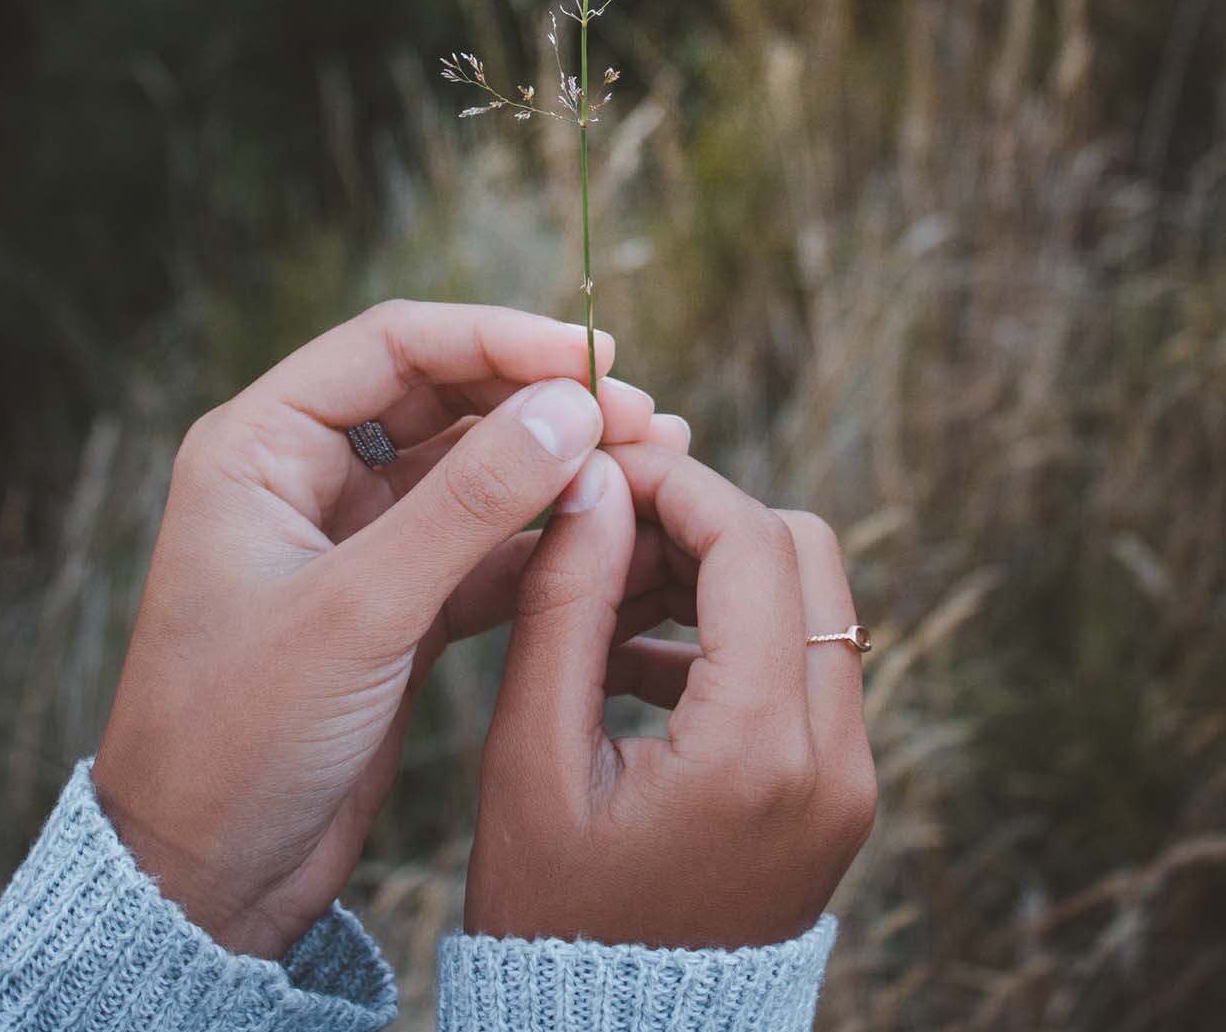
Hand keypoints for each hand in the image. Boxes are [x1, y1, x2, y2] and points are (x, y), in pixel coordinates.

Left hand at [92, 301, 688, 959]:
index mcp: (260, 446)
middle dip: (539, 399)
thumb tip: (571, 407)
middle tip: (640, 413)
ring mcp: (351, 541)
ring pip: (469, 469)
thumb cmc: (239, 737)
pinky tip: (612, 535)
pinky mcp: (391, 605)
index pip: (393, 345)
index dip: (497, 338)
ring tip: (650, 458)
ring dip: (553, 464)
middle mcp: (304, 476)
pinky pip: (479, 545)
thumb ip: (471, 503)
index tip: (592, 356)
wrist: (202, 884)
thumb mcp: (361, 610)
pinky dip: (543, 538)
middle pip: (441, 395)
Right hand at [465, 443, 876, 949]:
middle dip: (703, 519)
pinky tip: (635, 660)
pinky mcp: (841, 792)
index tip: (603, 470)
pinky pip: (808, 660)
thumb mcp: (532, 755)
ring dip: (718, 570)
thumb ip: (565, 603)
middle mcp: (834, 759)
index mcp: (758, 750)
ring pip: (813, 598)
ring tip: (607, 598)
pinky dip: (735, 630)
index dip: (676, 483)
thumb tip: (596, 481)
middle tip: (606, 531)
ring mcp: (850, 779)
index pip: (752, 543)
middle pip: (802, 551)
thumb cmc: (552, 912)